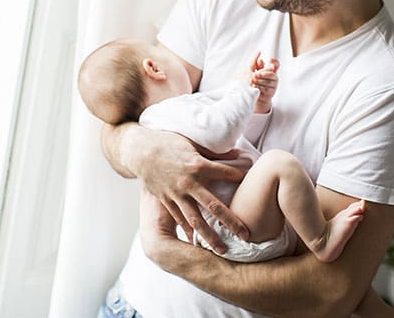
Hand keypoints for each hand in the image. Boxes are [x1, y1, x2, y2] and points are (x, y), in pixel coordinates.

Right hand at [124, 126, 249, 252]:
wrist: (140, 150)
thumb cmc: (168, 142)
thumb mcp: (192, 142)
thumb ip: (214, 152)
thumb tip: (238, 154)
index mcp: (197, 165)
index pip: (226, 174)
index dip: (240, 178)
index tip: (253, 184)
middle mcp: (188, 182)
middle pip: (213, 206)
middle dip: (231, 221)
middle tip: (246, 235)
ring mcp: (175, 194)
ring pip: (195, 219)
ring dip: (210, 236)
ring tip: (223, 250)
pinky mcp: (165, 200)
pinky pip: (179, 219)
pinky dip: (188, 232)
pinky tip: (197, 244)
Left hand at [249, 52, 278, 113]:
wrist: (255, 96)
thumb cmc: (255, 82)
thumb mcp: (254, 71)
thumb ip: (256, 64)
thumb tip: (259, 56)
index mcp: (271, 71)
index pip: (276, 65)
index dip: (275, 61)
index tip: (269, 59)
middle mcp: (274, 77)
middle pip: (271, 74)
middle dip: (262, 74)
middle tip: (254, 75)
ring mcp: (274, 85)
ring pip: (267, 82)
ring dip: (258, 81)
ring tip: (251, 81)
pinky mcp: (271, 92)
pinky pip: (265, 89)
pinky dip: (258, 87)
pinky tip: (253, 86)